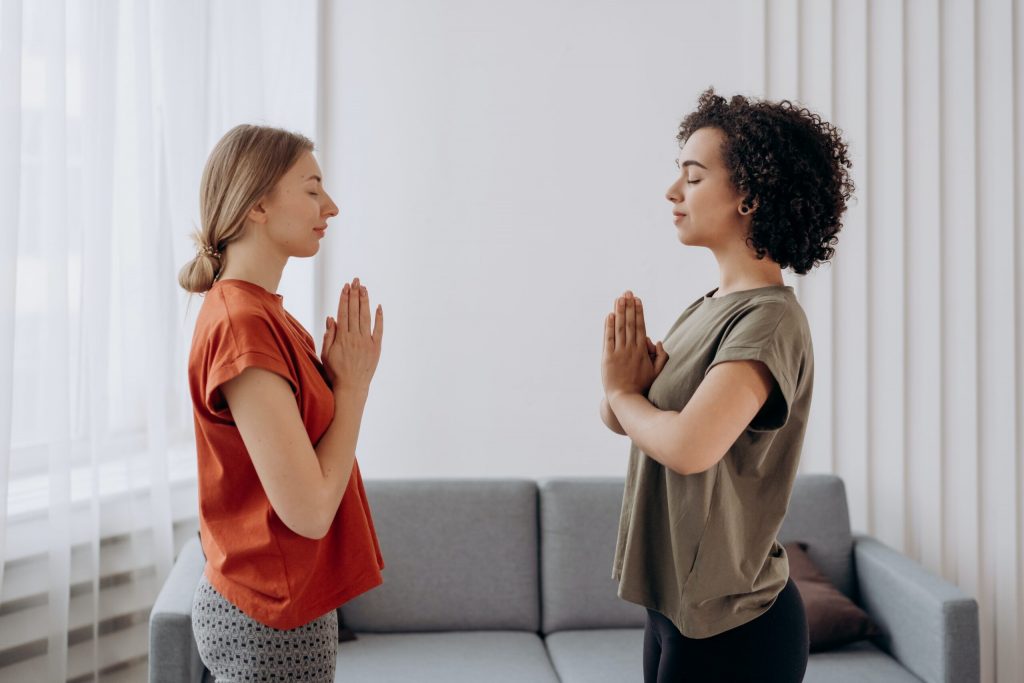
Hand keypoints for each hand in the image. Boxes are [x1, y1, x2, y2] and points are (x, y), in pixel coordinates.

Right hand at [320, 276, 383, 394]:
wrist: (351, 387)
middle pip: (355, 311)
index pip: (343, 313)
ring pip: (366, 317)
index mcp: (342, 338)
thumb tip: (331, 317)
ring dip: (365, 301)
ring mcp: (366, 342)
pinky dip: (379, 318)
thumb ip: (329, 335)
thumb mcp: (326, 353)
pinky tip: (378, 307)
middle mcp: (355, 337)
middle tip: (356, 280)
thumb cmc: (335, 371)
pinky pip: (378, 329)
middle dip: (355, 294)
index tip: (345, 286)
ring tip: (364, 288)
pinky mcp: (376, 347)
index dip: (344, 298)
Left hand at [601, 291, 667, 399]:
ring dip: (619, 312)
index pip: (640, 326)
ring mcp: (619, 353)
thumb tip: (658, 340)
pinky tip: (609, 315)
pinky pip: (608, 339)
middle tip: (627, 292)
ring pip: (619, 328)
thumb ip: (661, 356)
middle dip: (629, 307)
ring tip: (619, 298)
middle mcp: (631, 349)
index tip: (637, 299)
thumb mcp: (657, 372)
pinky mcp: (608, 358)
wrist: (625, 399)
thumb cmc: (642, 386)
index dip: (638, 312)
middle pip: (630, 323)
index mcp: (642, 351)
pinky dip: (608, 327)